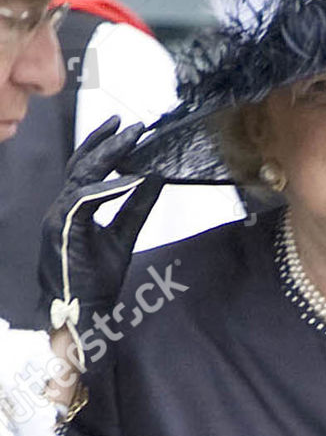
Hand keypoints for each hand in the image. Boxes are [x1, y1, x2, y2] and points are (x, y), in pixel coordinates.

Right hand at [38, 117, 162, 368]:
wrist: (83, 311)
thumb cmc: (96, 277)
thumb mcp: (125, 235)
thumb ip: (138, 208)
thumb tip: (156, 179)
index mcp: (72, 208)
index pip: (85, 168)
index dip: (104, 146)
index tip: (128, 128)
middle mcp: (61, 208)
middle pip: (81, 165)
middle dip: (107, 141)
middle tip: (133, 124)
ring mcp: (58, 218)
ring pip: (82, 177)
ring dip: (109, 157)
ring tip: (133, 140)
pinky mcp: (65, 232)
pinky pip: (84, 202)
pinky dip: (109, 188)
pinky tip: (132, 178)